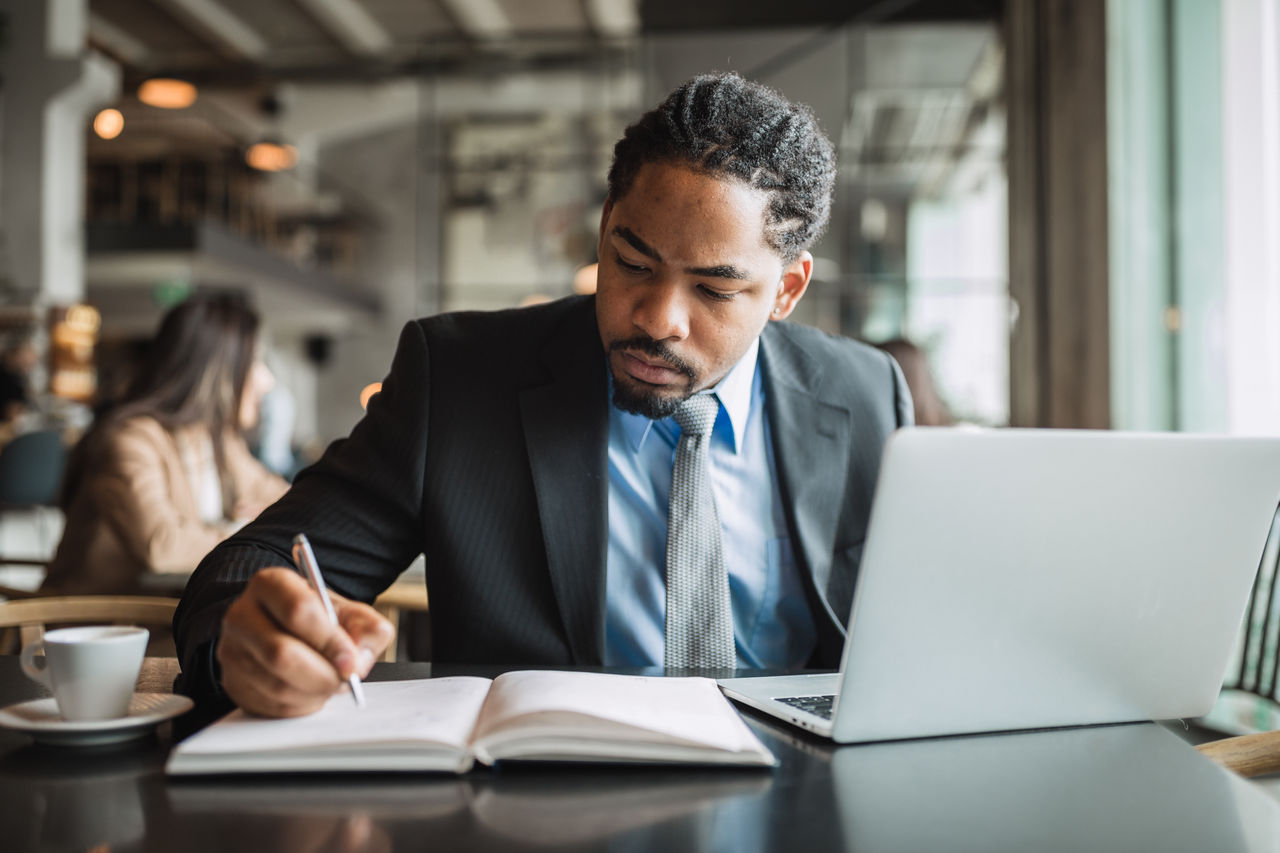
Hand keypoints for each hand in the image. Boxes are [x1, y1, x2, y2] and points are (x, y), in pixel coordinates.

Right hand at [217, 567, 395, 716]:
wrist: (286, 631)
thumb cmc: (318, 620)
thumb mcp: (349, 613)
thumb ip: (367, 629)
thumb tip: (359, 659)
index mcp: (271, 584)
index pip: (298, 610)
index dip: (330, 641)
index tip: (352, 661)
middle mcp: (242, 615)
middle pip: (281, 653)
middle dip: (323, 674)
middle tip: (346, 679)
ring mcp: (232, 651)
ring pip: (277, 685)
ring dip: (315, 691)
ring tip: (331, 681)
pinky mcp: (233, 683)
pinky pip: (272, 706)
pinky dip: (302, 705)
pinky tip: (312, 690)